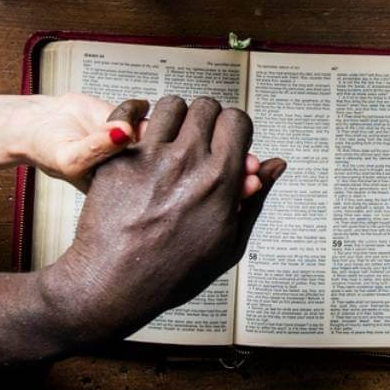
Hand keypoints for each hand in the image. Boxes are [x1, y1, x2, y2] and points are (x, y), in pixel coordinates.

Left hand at [36, 94, 287, 343]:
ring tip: (171, 136)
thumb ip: (256, 199)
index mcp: (219, 180)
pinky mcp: (117, 159)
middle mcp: (186, 161)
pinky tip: (140, 129)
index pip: (238, 120)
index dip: (236, 128)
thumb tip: (275, 166)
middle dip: (209, 118)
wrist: (114, 285)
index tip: (229, 140)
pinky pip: (128, 116)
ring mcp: (149, 157)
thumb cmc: (172, 273)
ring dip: (176, 115)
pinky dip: (136, 116)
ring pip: (171, 104)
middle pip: (206, 106)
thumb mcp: (229, 244)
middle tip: (202, 137)